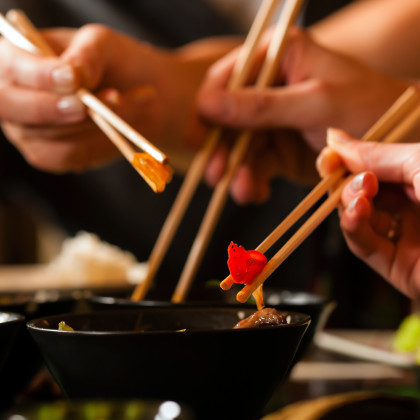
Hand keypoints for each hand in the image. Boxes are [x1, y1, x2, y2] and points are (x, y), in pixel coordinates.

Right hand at [0, 25, 216, 172]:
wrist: (142, 96)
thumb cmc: (116, 64)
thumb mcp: (105, 44)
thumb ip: (87, 53)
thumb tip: (74, 72)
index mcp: (17, 57)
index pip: (11, 68)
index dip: (38, 76)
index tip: (73, 78)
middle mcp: (14, 95)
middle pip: (10, 107)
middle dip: (50, 107)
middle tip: (85, 106)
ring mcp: (28, 129)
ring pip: (46, 133)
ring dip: (89, 122)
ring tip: (122, 101)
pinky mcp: (51, 154)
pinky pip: (67, 154)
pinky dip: (97, 140)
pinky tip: (118, 123)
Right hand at [197, 28, 409, 203]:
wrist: (395, 141)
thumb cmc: (367, 107)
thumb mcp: (315, 103)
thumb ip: (261, 106)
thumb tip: (207, 105)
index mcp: (277, 58)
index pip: (226, 78)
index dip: (208, 109)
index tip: (199, 138)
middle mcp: (269, 87)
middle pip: (227, 118)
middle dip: (222, 149)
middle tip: (215, 175)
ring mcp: (271, 120)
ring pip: (239, 147)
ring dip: (237, 171)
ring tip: (242, 190)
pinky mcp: (277, 148)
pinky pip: (255, 165)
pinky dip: (253, 181)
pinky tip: (257, 192)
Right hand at [317, 128, 419, 299]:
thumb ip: (377, 154)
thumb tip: (334, 138)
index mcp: (419, 177)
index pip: (371, 166)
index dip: (346, 159)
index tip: (328, 153)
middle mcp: (410, 204)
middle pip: (358, 191)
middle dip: (344, 179)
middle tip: (336, 170)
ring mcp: (403, 235)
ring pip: (355, 216)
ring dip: (348, 201)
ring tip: (361, 193)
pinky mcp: (396, 265)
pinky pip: (361, 244)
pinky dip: (352, 225)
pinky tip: (357, 210)